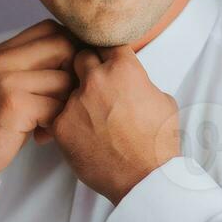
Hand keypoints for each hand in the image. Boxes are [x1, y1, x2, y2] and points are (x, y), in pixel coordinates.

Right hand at [0, 18, 79, 184]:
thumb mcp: (6, 82)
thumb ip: (32, 65)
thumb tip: (78, 54)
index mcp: (4, 51)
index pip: (53, 28)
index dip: (70, 49)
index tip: (68, 74)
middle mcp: (4, 60)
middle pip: (64, 47)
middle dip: (74, 74)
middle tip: (63, 98)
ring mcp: (7, 81)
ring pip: (64, 80)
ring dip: (65, 103)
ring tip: (49, 119)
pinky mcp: (14, 105)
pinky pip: (56, 107)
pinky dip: (55, 123)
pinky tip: (41, 133)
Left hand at [42, 44, 180, 205]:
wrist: (145, 178)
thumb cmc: (158, 143)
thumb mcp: (162, 100)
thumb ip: (141, 82)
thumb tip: (133, 81)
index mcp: (123, 68)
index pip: (106, 43)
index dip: (106, 53)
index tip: (105, 60)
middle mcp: (96, 80)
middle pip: (79, 57)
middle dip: (85, 68)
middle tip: (93, 85)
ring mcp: (75, 102)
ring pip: (66, 87)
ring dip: (75, 97)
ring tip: (89, 117)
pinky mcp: (61, 125)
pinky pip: (58, 114)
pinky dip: (67, 122)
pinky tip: (80, 134)